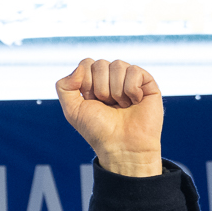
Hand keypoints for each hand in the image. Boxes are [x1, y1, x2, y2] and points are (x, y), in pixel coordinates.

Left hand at [55, 58, 163, 176]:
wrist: (122, 147)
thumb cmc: (98, 130)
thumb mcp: (72, 110)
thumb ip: (64, 86)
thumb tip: (80, 66)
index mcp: (94, 82)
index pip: (86, 64)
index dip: (86, 83)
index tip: (91, 102)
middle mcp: (112, 78)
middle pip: (100, 64)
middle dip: (101, 89)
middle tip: (108, 106)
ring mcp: (130, 79)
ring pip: (118, 65)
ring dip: (116, 91)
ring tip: (121, 106)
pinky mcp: (147, 83)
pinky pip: (135, 71)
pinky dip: (131, 90)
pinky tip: (135, 102)